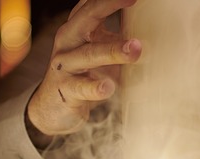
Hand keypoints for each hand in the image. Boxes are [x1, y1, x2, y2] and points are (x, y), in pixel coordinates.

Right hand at [27, 0, 141, 137]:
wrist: (52, 109)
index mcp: (77, 29)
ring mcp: (65, 66)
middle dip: (107, 6)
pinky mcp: (67, 91)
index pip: (90, 5)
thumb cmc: (83, 74)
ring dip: (113, 50)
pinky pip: (82, 88)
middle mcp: (68, 42)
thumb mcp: (98, 49)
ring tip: (135, 48)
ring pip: (88, 54)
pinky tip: (108, 86)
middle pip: (85, 19)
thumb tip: (147, 21)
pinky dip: (95, 87)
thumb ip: (117, 35)